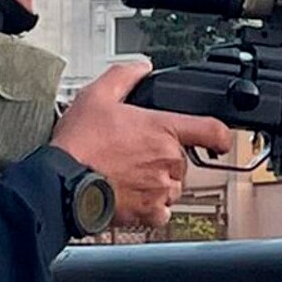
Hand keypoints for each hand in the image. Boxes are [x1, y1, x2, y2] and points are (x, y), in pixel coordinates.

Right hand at [49, 59, 231, 228]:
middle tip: (134, 152)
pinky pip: (161, 212)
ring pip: (172, 186)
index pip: (212, 131)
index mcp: (163, 129)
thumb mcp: (97, 95)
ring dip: (157, 181)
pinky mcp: (148, 213)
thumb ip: (125, 76)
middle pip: (183, 159)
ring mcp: (160, 189)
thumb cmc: (79, 142)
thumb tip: (141, 68)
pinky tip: (130, 194)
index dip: (219, 136)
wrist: (61, 183)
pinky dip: (150, 206)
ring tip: (127, 173)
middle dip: (163, 156)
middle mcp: (168, 161)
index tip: (216, 141)